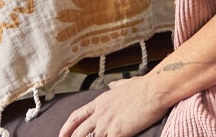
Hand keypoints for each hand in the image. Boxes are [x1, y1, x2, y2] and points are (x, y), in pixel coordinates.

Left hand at [58, 78, 173, 136]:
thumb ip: (116, 87)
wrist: (153, 90)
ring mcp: (107, 124)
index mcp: (100, 102)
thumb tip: (111, 85)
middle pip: (79, 131)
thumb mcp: (125, 84)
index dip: (67, 127)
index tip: (62, 134)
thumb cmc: (144, 87)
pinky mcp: (118, 132)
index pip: (77, 116)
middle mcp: (100, 113)